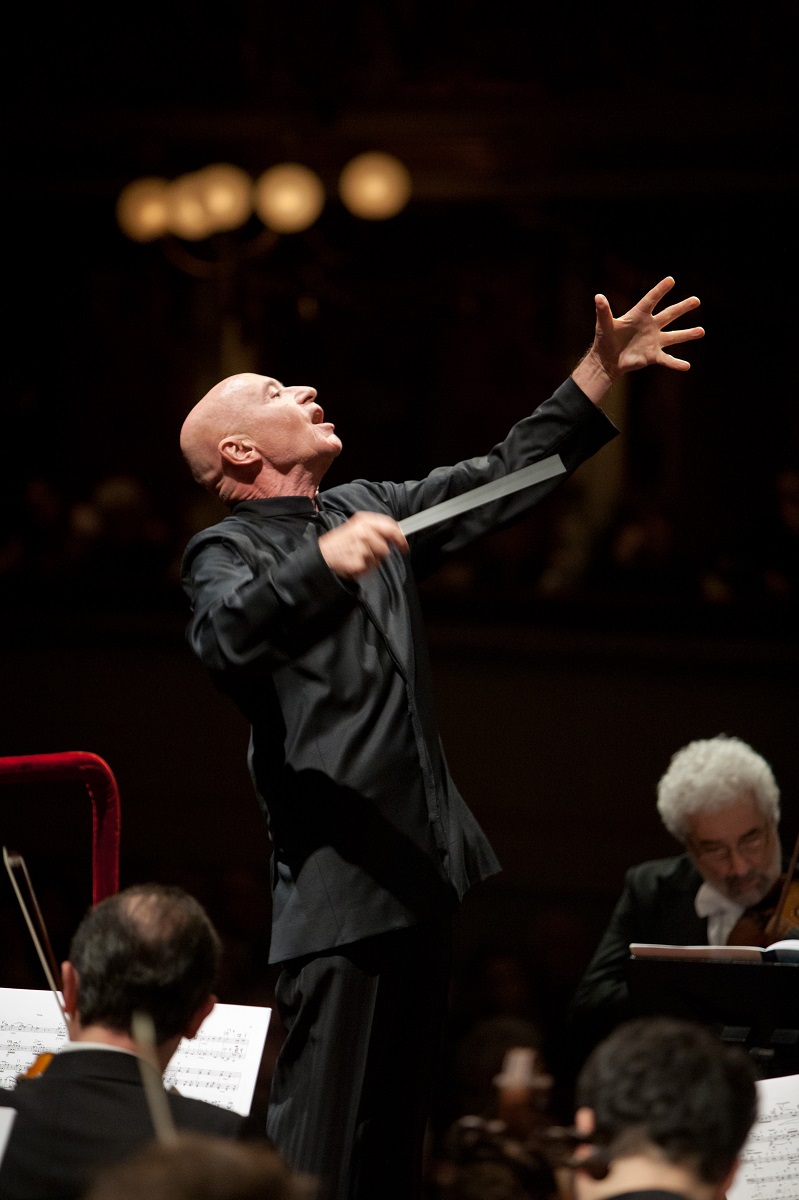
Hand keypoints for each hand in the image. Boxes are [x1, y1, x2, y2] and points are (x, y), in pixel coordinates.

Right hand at [318, 511, 407, 578]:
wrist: (322, 556)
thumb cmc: (340, 543)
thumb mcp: (356, 527)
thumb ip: (375, 528)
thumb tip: (396, 533)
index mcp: (363, 520)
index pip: (389, 525)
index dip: (400, 534)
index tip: (404, 542)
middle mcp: (363, 532)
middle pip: (387, 543)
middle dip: (392, 548)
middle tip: (400, 550)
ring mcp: (361, 548)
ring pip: (380, 557)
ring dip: (374, 559)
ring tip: (361, 555)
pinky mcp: (359, 563)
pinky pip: (371, 567)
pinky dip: (366, 567)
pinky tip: (355, 562)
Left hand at [572, 276, 703, 404]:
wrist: (607, 359)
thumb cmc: (605, 339)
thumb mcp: (603, 325)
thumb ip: (603, 312)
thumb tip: (598, 297)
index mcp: (638, 315)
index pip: (651, 300)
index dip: (660, 290)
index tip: (670, 280)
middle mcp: (650, 326)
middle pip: (669, 314)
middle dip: (682, 307)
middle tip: (696, 300)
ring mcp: (654, 340)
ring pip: (674, 336)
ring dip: (687, 334)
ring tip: (701, 331)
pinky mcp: (653, 355)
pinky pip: (667, 360)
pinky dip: (676, 363)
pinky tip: (687, 366)